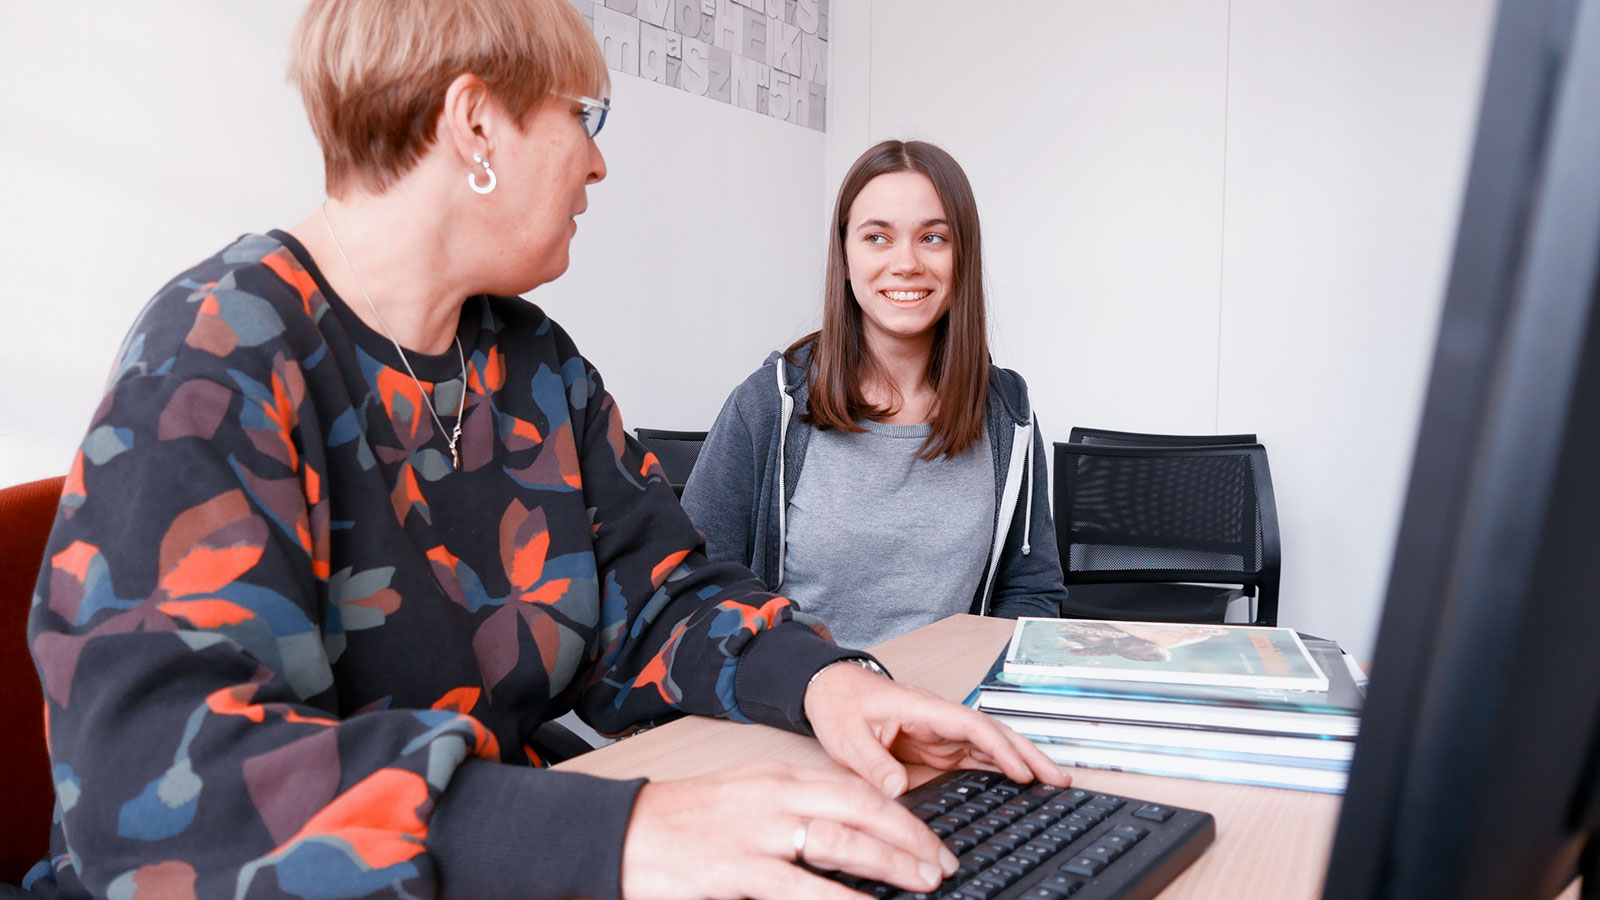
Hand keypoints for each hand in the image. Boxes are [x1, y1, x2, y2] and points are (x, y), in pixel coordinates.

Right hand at [619, 761, 957, 899]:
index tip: (930, 838)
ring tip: (924, 882)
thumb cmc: (682, 823)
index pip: (856, 787)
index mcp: (778, 776)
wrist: (621, 831)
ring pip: (841, 840)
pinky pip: (801, 887)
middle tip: (943, 863)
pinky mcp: (736, 868)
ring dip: (891, 862)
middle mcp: (774, 796)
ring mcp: (756, 832)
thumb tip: (847, 836)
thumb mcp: (744, 800)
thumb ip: (792, 810)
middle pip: (861, 807)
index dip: (902, 814)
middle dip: (911, 836)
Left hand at [803, 663, 1069, 796]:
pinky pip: (975, 755)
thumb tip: (898, 790)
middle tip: (1059, 777)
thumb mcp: (847, 738)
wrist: (829, 690)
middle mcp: (938, 717)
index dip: (999, 747)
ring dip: (1021, 761)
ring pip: (990, 744)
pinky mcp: (936, 745)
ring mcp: (940, 731)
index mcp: (922, 708)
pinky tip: (1019, 781)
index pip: (971, 724)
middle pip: (993, 732)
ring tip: (1052, 781)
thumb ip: (873, 765)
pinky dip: (1000, 767)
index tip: (1021, 770)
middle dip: (1028, 753)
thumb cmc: (839, 704)